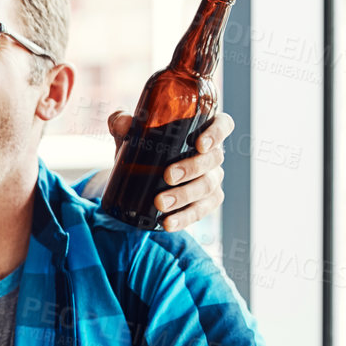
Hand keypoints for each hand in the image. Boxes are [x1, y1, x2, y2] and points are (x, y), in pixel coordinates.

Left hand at [99, 110, 233, 231]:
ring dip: (184, 196)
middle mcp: (212, 154)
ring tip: (160, 203)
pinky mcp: (206, 202)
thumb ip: (122, 122)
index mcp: (203, 130)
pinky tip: (168, 223)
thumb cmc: (143, 145)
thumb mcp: (131, 133)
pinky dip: (184, 218)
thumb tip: (123, 124)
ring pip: (207, 187)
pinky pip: (201, 211)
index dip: (217, 134)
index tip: (200, 144)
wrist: (138, 174)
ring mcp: (212, 179)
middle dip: (192, 169)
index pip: (223, 125)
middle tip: (168, 176)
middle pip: (213, 159)